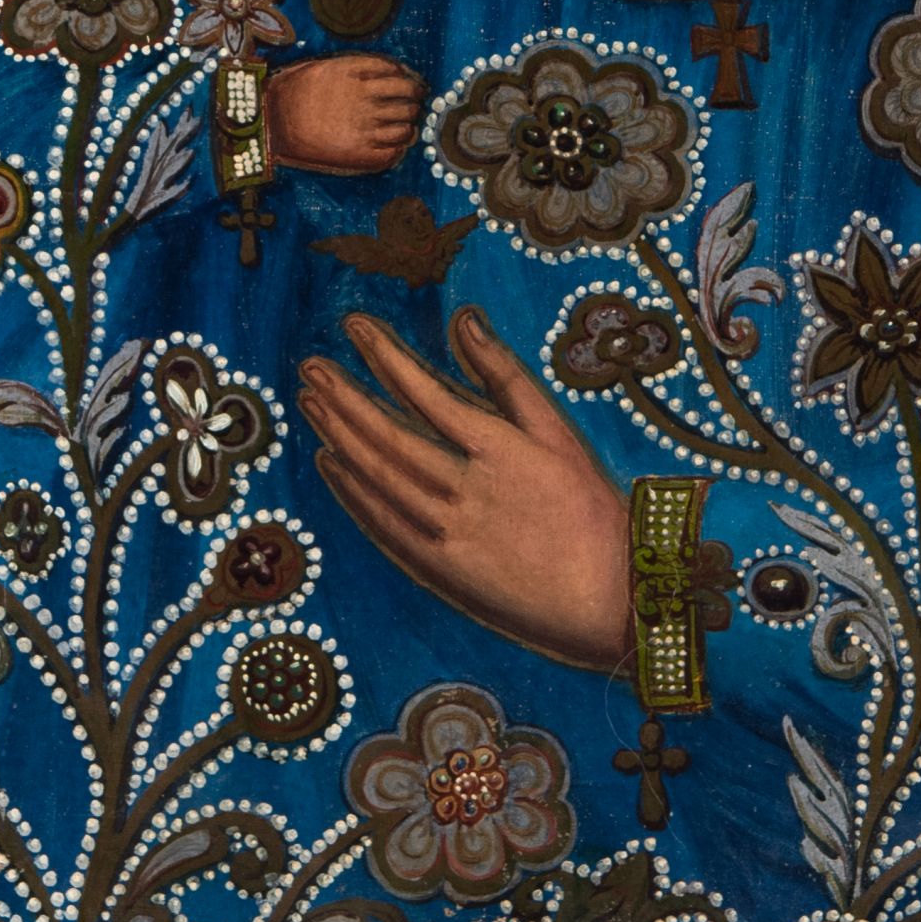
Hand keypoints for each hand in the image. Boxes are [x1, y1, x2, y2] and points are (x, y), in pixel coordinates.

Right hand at [268, 51, 423, 174]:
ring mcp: (364, 127)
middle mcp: (365, 99)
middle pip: (408, 99)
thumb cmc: (291, 91)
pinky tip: (394, 145)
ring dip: (408, 125)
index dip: (408, 81)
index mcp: (357, 75)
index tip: (409, 85)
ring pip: (405, 127)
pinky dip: (398, 148)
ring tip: (404, 126)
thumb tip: (388, 71)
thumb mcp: (322, 66)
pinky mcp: (359, 153)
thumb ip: (355, 67)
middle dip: (413, 102)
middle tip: (411, 105)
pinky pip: (392, 152)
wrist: (271, 122)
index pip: (399, 75)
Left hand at [298, 306, 633, 670]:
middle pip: (389, 436)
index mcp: (501, 450)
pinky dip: (352, 493)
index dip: (384, 357)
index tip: (354, 326)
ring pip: (380, 478)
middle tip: (310, 366)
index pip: (426, 392)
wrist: (610, 599)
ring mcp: (449, 534)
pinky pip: (384, 525)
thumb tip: (464, 322)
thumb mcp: (558, 433)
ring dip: (340, 438)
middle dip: (344, 397)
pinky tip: (330, 465)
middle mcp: (468, 490)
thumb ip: (506, 377)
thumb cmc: (591, 510)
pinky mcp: (441, 570)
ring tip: (311, 404)